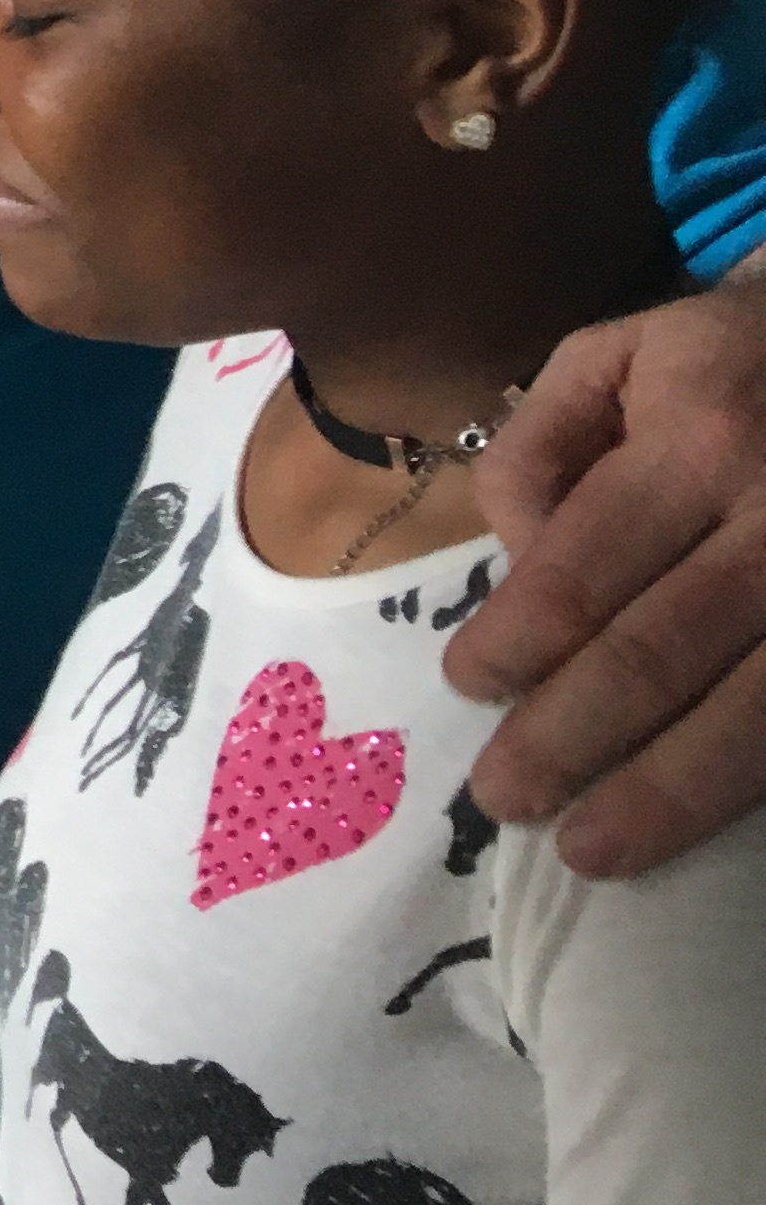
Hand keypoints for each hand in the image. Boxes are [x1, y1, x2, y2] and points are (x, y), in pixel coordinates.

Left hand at [460, 284, 765, 872]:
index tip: (468, 689)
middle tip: (503, 799)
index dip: (518, 643)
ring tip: (592, 851)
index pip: (583, 566)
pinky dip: (758, 785)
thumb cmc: (741, 363)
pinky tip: (713, 830)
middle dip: (571, 737)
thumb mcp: (624, 353)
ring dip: (669, 793)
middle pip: (662, 651)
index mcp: (701, 437)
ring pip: (758, 712)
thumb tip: (516, 555)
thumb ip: (542, 444)